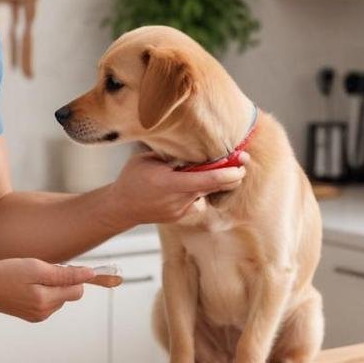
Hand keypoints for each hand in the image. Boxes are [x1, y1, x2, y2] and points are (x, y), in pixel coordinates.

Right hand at [0, 259, 93, 322]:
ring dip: (51, 285)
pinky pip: (48, 301)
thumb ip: (65, 274)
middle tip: (40, 270)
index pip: (78, 290)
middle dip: (60, 280)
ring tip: (30, 278)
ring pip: (58, 297)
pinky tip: (27, 286)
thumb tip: (89, 275)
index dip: (73, 275)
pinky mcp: (32, 315)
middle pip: (69, 293)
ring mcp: (38, 316)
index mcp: (46, 301)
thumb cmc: (5, 275)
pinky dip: (43, 291)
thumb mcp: (36, 268)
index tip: (59, 266)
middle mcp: (45, 312)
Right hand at [107, 151, 247, 226]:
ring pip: (207, 194)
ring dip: (215, 182)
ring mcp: (180, 211)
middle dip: (230, 176)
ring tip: (219, 168)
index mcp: (167, 183)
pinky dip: (200, 191)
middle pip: (212, 188)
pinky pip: (198, 200)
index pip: (204, 180)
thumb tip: (193, 146)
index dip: (226, 174)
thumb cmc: (132, 178)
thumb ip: (170, 156)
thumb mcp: (147, 160)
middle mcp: (176, 200)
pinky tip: (192, 184)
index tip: (240, 165)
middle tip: (243, 161)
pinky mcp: (181, 216)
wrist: (121, 207)